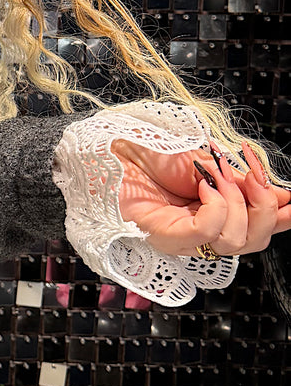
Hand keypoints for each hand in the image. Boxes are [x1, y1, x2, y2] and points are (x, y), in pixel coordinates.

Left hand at [111, 138, 290, 258]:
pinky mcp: (164, 236)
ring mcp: (182, 239)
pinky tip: (204, 184)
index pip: (259, 230)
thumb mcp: (209, 163)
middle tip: (249, 174)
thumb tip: (283, 195)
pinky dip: (217, 205)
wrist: (111, 144)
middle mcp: (200, 235)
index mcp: (215, 217)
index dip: (281, 216)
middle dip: (264, 206)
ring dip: (237, 201)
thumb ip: (243, 183)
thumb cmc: (152, 151)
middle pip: (254, 242)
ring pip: (235, 241)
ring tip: (216, 173)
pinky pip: (208, 232)